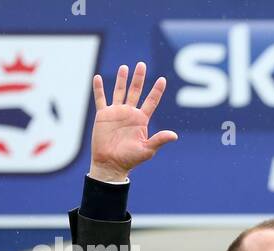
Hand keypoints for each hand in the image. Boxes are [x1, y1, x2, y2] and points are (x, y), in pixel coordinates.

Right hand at [88, 62, 177, 181]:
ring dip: (122, 79)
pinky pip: (100, 99)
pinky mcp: (103, 115)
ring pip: (119, 92)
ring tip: (125, 67)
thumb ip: (159, 140)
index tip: (162, 79)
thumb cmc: (130, 159)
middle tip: (141, 64)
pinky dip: (99, 88)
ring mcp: (116, 113)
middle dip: (139, 78)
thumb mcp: (147, 150)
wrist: (110, 164)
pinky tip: (98, 77)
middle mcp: (130, 113)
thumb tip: (174, 135)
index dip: (157, 90)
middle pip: (136, 91)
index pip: (151, 101)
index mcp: (142, 120)